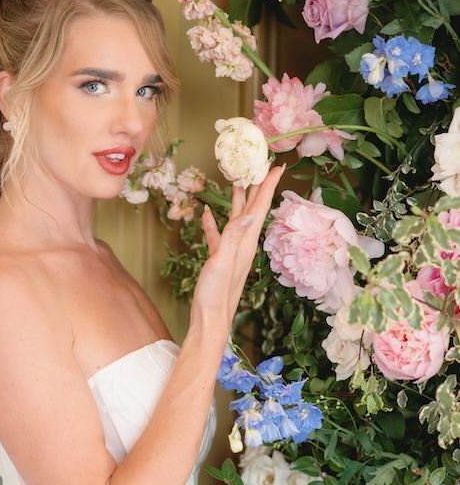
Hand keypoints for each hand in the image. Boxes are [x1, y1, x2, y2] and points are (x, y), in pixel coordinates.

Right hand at [191, 164, 284, 332]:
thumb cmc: (216, 294)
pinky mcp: (219, 259)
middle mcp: (243, 244)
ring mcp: (231, 251)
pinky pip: (218, 234)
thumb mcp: (223, 261)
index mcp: (246, 241)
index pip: (260, 207)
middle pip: (253, 208)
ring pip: (237, 218)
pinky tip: (206, 213)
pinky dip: (213, 222)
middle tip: (260, 165)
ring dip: (237, 200)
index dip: (269, 185)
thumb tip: (249, 213)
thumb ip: (233, 237)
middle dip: (257, 186)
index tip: (277, 165)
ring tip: (237, 181)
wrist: (209, 319)